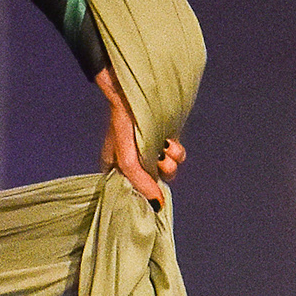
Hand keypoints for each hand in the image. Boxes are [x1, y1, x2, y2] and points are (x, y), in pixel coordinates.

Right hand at [95, 67, 184, 207]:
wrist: (132, 89)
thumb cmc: (122, 122)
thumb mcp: (127, 158)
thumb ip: (141, 182)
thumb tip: (158, 205)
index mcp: (120, 169)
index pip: (135, 192)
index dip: (146, 192)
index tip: (152, 188)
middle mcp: (136, 162)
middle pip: (156, 181)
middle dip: (162, 172)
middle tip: (160, 159)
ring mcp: (151, 151)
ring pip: (168, 169)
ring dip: (171, 160)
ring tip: (165, 146)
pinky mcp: (164, 140)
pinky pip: (176, 155)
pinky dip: (176, 151)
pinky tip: (170, 140)